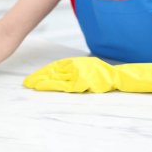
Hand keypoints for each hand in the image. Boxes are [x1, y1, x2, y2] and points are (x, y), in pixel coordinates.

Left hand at [23, 57, 151, 93]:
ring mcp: (80, 73)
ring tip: (32, 85)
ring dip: (43, 81)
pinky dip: (54, 85)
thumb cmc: (106, 76)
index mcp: (77, 63)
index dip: (44, 73)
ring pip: (57, 77)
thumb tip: (63, 77)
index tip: (34, 79)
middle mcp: (76, 66)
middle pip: (53, 72)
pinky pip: (66, 84)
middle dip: (40, 77)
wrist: (123, 77)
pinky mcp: (84, 81)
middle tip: (27, 83)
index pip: (55, 68)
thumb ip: (77, 72)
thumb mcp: (89, 70)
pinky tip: (45, 87)